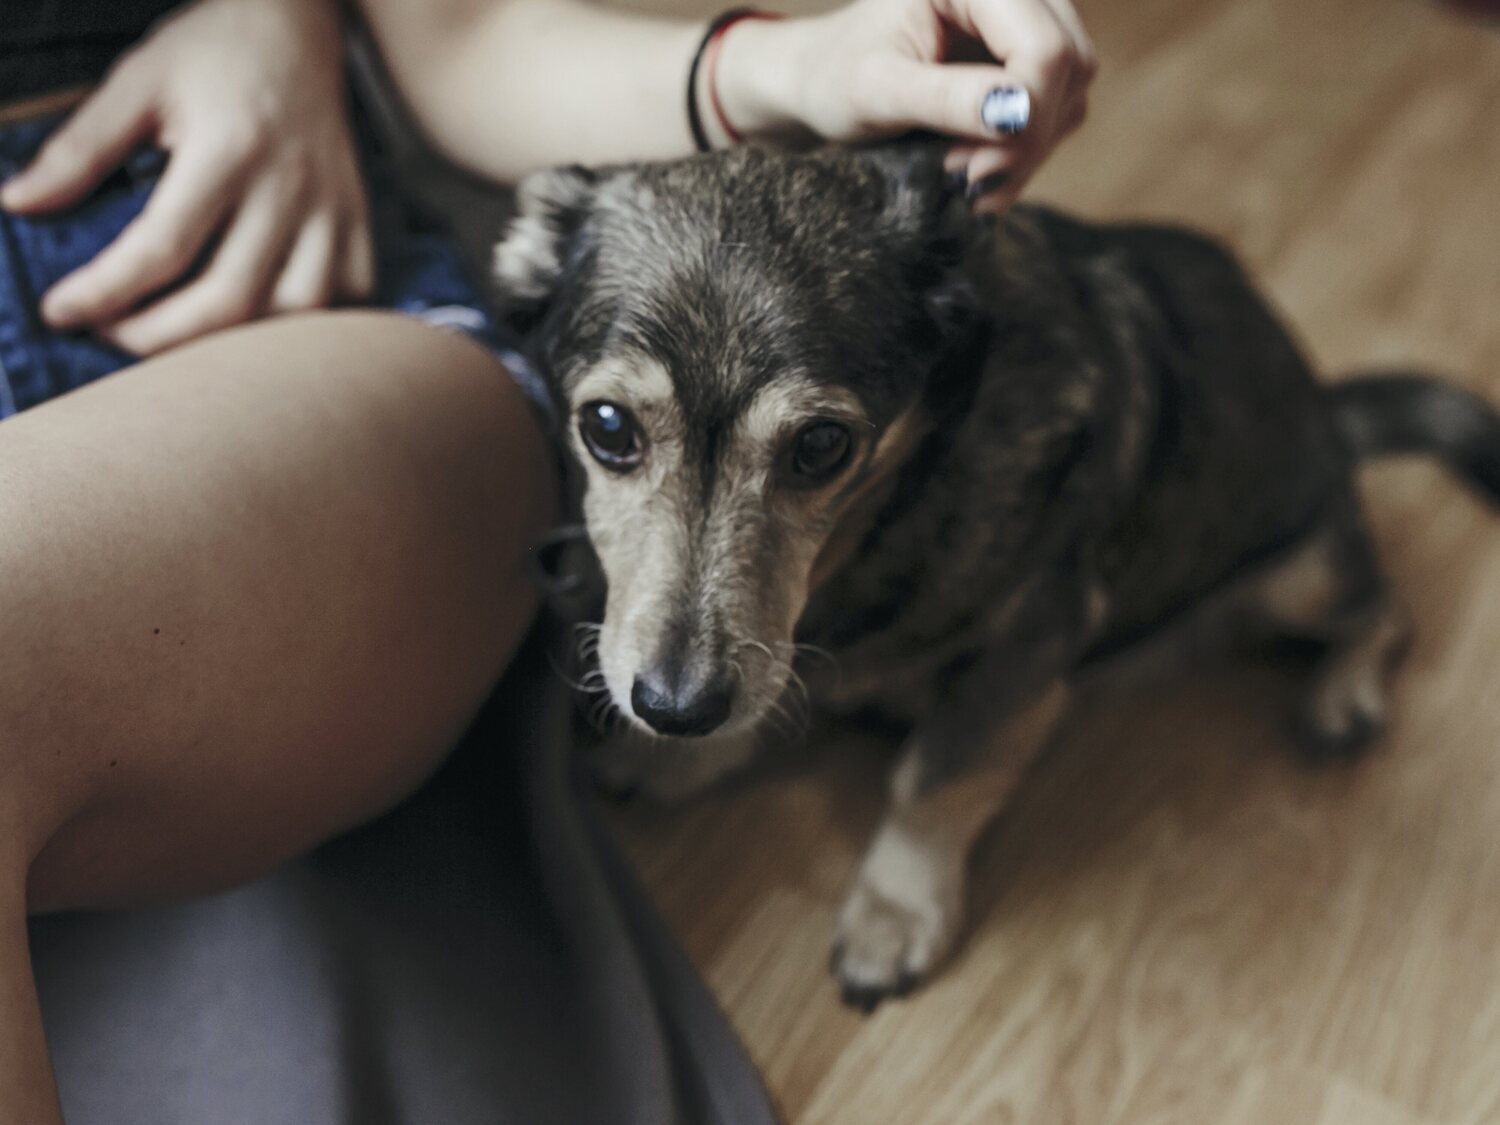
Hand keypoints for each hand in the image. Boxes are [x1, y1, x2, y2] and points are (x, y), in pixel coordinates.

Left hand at [0, 0, 372, 355]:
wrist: (296, 26)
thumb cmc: (213, 52)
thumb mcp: (137, 83)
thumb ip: (80, 149)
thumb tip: (19, 204)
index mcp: (229, 147)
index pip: (161, 244)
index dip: (105, 290)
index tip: (62, 311)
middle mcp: (288, 185)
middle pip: (230, 298)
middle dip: (161, 335)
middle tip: (114, 334)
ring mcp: (332, 207)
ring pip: (296, 311)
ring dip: (238, 341)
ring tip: (187, 333)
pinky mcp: (357, 217)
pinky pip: (349, 294)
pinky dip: (309, 322)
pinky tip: (264, 316)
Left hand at [717, 0, 1095, 212]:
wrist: (821, 81)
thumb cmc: (835, 77)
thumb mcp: (877, 91)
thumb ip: (946, 98)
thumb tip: (1017, 114)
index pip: (1044, 45)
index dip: (1025, 115)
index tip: (972, 171)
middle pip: (1070, 64)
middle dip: (1026, 137)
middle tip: (965, 179)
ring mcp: (1027, 21)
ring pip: (1072, 91)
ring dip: (1026, 150)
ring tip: (962, 174)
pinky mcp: (1028, 59)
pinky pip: (1058, 109)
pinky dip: (1024, 150)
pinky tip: (977, 168)